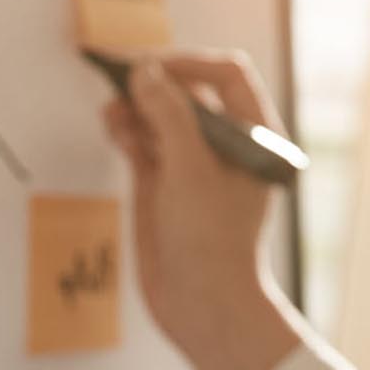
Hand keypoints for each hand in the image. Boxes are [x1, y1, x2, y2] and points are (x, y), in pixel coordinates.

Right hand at [101, 50, 299, 369]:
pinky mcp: (166, 186)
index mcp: (256, 137)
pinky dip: (128, 131)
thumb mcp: (191, 171)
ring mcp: (195, 166)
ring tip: (113, 108)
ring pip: (162, 118)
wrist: (204, 306)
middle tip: (119, 77)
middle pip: (190, 93)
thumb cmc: (215, 244)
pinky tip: (114, 127)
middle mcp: (227, 147)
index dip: (188, 64)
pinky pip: (145, 144)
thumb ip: (169, 117)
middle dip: (155, 83)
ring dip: (136, 106)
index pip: (228, 76)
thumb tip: (146, 72)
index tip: (152, 67)